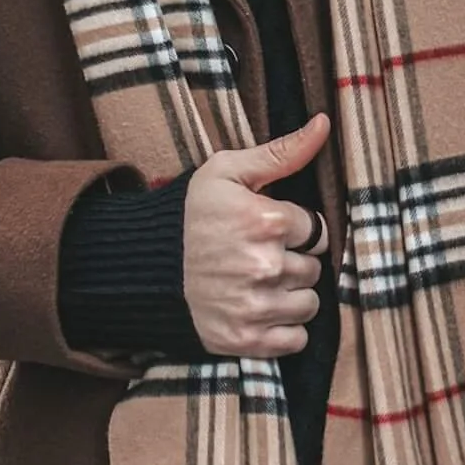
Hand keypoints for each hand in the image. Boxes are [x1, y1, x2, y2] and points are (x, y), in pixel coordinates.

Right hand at [183, 114, 331, 359]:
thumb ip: (281, 151)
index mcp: (268, 221)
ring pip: (308, 305)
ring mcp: (256, 306)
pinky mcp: (246, 339)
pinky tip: (260, 311)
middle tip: (261, 257)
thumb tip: (324, 124)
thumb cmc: (188, 214)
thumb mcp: (227, 172)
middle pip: (314, 270)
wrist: (140, 266)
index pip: (317, 232)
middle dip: (294, 262)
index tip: (272, 231)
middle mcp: (267, 266)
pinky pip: (295, 340)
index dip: (296, 231)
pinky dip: (284, 330)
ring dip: (292, 296)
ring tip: (261, 284)